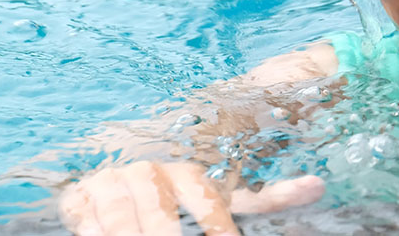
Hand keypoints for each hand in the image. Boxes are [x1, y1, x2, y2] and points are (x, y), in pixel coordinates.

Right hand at [58, 161, 324, 235]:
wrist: (112, 170)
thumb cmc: (181, 191)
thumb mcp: (225, 193)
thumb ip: (269, 195)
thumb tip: (319, 187)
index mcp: (188, 171)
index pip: (207, 197)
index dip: (219, 225)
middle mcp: (150, 173)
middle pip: (161, 213)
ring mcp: (113, 184)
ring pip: (124, 218)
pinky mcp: (79, 198)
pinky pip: (89, 221)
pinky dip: (99, 235)